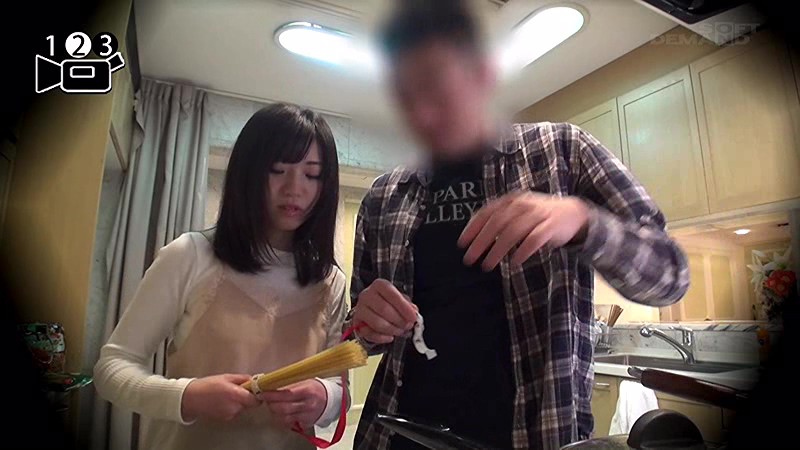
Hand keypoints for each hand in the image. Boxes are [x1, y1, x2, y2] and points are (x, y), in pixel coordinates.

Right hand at [181, 374, 260, 421]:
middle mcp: (234, 407)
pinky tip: (223, 401)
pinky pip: (234, 412)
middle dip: (248, 397)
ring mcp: (229, 414)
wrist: (191, 398)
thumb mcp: (226, 377)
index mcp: (235, 394)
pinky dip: (232, 407)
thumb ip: (242, 379)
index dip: (257, 395)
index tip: (255, 389)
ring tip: (228, 394)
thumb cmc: (207, 385)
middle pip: (250, 404)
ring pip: (242, 408)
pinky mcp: (225, 419)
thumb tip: (254, 380)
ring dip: (239, 402)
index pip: (256, 400)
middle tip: (239, 389)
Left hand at [259, 380, 327, 428]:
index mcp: (308, 390)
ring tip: (273, 405)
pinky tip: (281, 413)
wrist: (330, 399)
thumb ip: (289, 383)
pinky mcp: (306, 423)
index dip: (272, 395)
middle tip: (266, 399)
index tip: (262, 393)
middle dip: (271, 404)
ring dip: (275, 412)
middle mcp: (308, 404)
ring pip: (284, 417)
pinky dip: (282, 419)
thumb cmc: (315, 388)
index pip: (286, 394)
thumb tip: (271, 383)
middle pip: (283, 408)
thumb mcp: (305, 381)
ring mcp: (307, 415)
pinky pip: (289, 423)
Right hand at [352, 279, 417, 344]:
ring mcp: (359, 309)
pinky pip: (369, 334)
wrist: (370, 309)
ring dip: (392, 330)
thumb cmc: (387, 302)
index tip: (413, 317)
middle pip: (384, 309)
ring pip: (377, 323)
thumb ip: (407, 305)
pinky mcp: (356, 323)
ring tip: (400, 331)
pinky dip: (382, 338)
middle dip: (399, 320)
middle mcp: (366, 295)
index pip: (391, 294)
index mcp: (379, 285)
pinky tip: (390, 337)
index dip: (404, 307)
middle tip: (407, 326)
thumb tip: (414, 312)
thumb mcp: (399, 299)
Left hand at [458, 192, 589, 270]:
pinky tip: (514, 262)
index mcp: (511, 200)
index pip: (487, 212)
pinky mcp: (551, 226)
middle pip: (496, 223)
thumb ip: (499, 220)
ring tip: (487, 265)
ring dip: (497, 250)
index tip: (461, 244)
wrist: (573, 213)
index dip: (472, 228)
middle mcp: (522, 205)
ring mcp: (537, 214)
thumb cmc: (538, 216)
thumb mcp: (518, 212)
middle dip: (480, 242)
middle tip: (469, 259)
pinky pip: (534, 239)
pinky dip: (523, 250)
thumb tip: (474, 238)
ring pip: (513, 232)